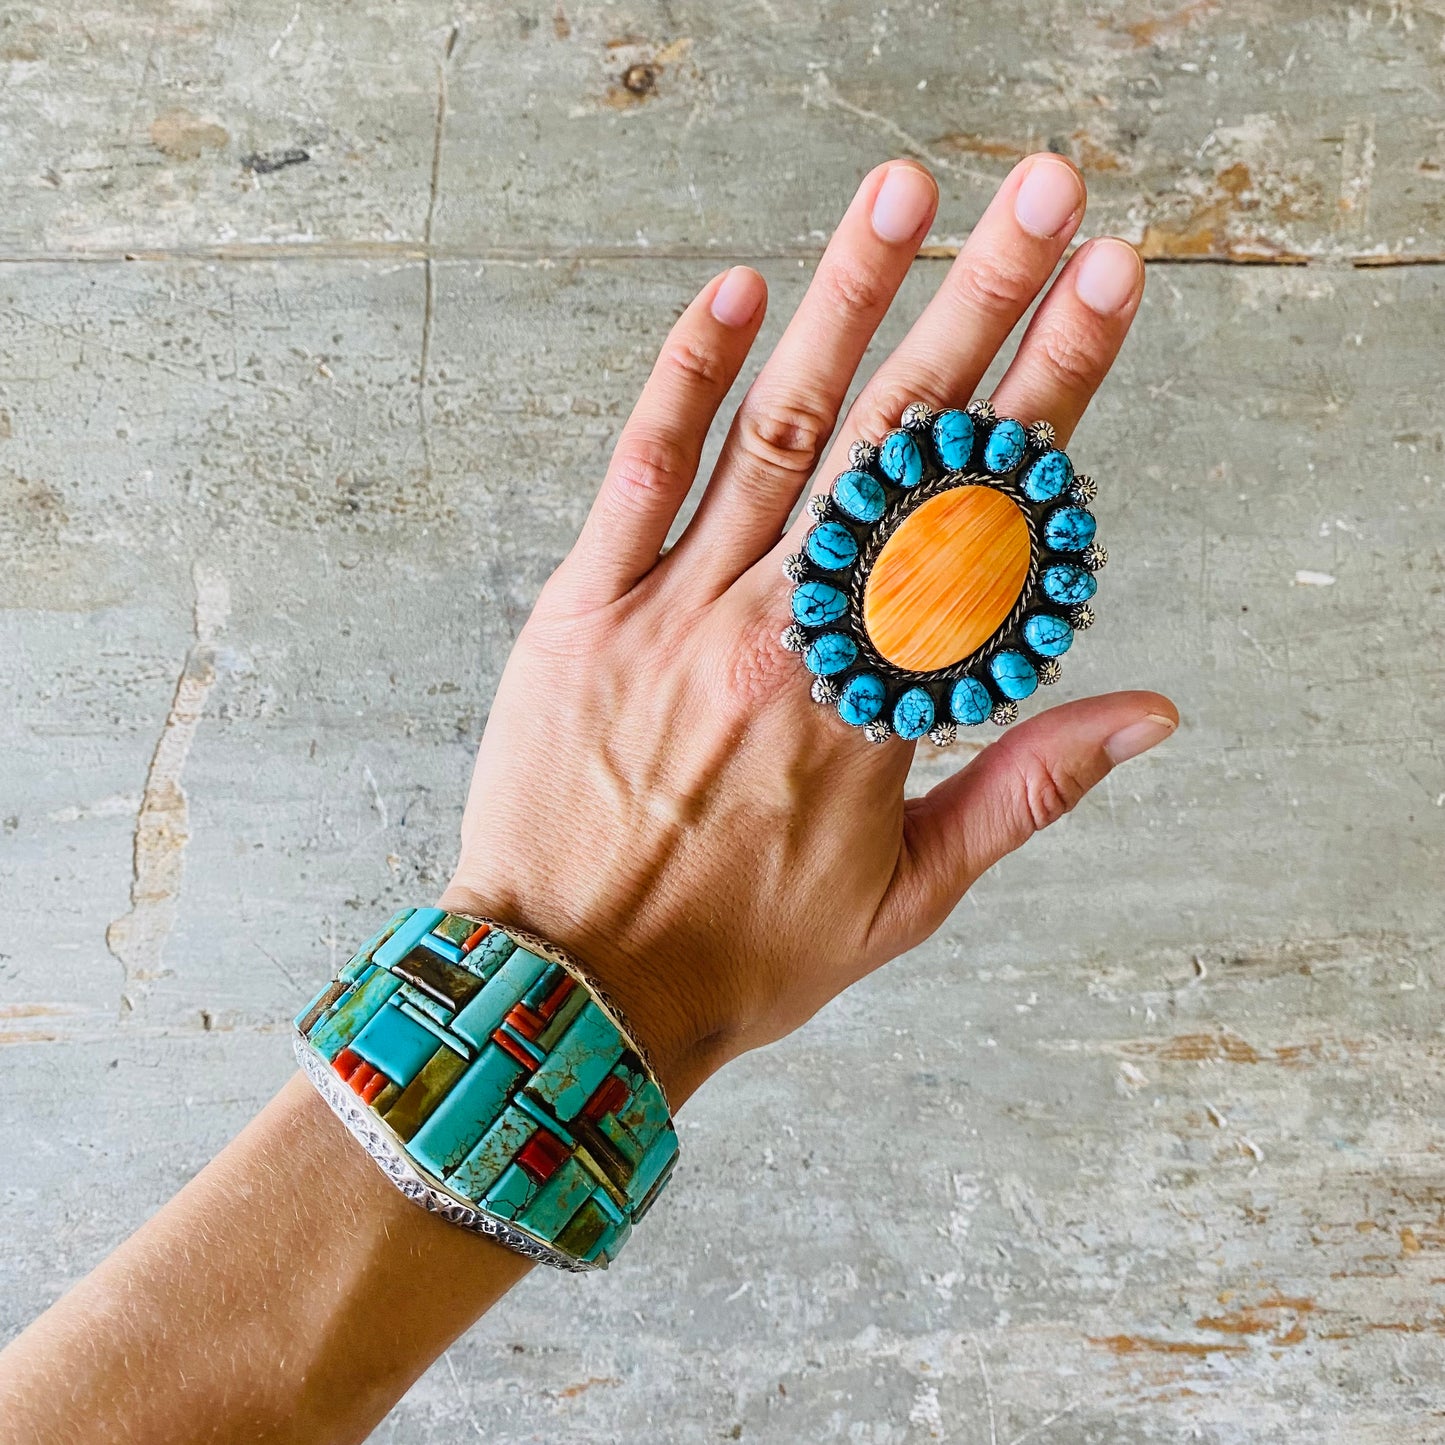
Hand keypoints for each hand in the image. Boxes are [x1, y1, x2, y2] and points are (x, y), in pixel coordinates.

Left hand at [442, 155, 1175, 1104]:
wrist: (574, 995)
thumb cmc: (745, 955)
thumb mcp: (911, 897)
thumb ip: (1028, 788)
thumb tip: (1149, 712)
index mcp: (877, 701)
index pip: (986, 514)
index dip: (1054, 389)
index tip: (1103, 289)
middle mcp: (787, 633)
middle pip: (901, 444)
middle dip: (981, 303)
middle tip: (1043, 196)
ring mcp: (680, 609)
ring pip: (781, 431)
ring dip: (848, 301)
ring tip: (905, 192)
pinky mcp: (584, 609)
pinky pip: (641, 474)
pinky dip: (687, 380)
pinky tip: (735, 295)